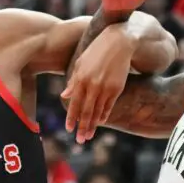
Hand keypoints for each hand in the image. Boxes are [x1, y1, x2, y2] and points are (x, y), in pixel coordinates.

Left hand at [61, 27, 133, 142]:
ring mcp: (106, 88)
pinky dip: (104, 115)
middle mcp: (93, 85)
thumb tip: (64, 97)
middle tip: (80, 141)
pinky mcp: (117, 88)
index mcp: (81, 79)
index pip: (75, 104)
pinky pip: (109, 106)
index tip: (69, 129)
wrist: (119, 42)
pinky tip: (100, 122)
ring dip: (93, 126)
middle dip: (82, 128)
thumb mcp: (80, 63)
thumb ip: (73, 81)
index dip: (72, 118)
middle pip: (87, 112)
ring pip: (98, 112)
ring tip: (89, 137)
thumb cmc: (96, 50)